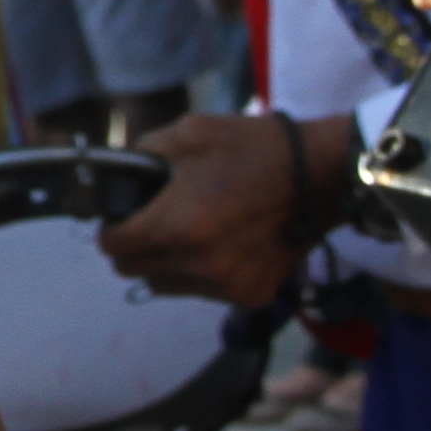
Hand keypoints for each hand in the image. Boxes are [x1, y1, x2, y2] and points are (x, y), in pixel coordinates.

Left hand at [100, 105, 350, 306]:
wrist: (319, 176)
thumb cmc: (253, 150)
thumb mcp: (191, 134)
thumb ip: (143, 154)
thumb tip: (119, 173)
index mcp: (176, 226)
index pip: (114, 247)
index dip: (111, 229)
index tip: (122, 217)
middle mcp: (198, 265)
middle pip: (135, 271)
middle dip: (134, 248)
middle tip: (153, 223)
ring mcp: (226, 286)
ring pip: (167, 286)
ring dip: (167, 264)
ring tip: (191, 232)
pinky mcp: (251, 296)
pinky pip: (205, 292)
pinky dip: (203, 274)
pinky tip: (222, 245)